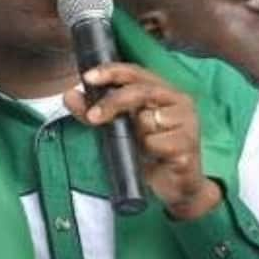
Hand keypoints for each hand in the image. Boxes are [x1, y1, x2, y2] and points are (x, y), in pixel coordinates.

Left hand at [64, 63, 222, 219]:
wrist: (177, 187)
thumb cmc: (151, 152)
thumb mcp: (120, 129)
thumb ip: (95, 111)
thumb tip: (69, 95)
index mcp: (163, 91)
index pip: (135, 72)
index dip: (111, 71)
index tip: (88, 78)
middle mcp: (179, 101)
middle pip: (140, 91)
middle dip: (112, 102)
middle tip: (93, 117)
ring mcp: (188, 122)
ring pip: (146, 120)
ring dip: (137, 136)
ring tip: (143, 147)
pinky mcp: (188, 144)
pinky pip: (155, 142)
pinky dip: (148, 152)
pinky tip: (156, 157)